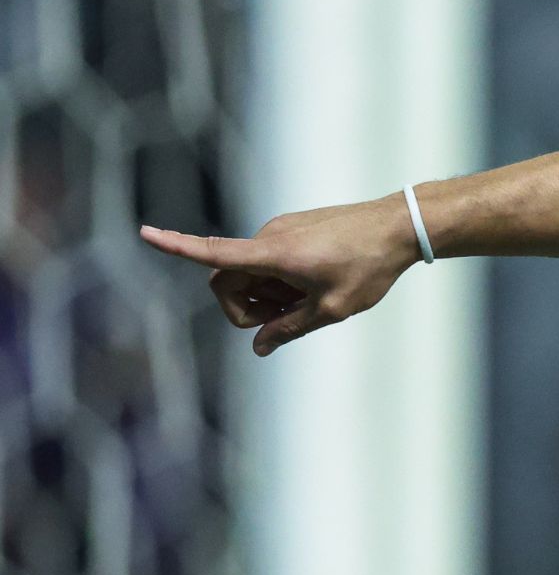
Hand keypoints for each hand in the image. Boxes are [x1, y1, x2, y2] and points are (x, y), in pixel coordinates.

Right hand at [141, 195, 420, 356]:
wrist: (399, 227)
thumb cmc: (368, 268)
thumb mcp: (332, 309)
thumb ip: (289, 329)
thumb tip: (258, 348)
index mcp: (273, 254)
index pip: (214, 252)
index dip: (176, 246)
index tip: (143, 232)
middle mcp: (268, 236)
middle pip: (228, 279)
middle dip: (244, 307)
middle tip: (285, 321)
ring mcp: (279, 230)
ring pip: (251, 272)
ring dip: (267, 294)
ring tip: (311, 299)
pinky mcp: (291, 229)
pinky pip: (269, 260)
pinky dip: (280, 280)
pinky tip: (316, 284)